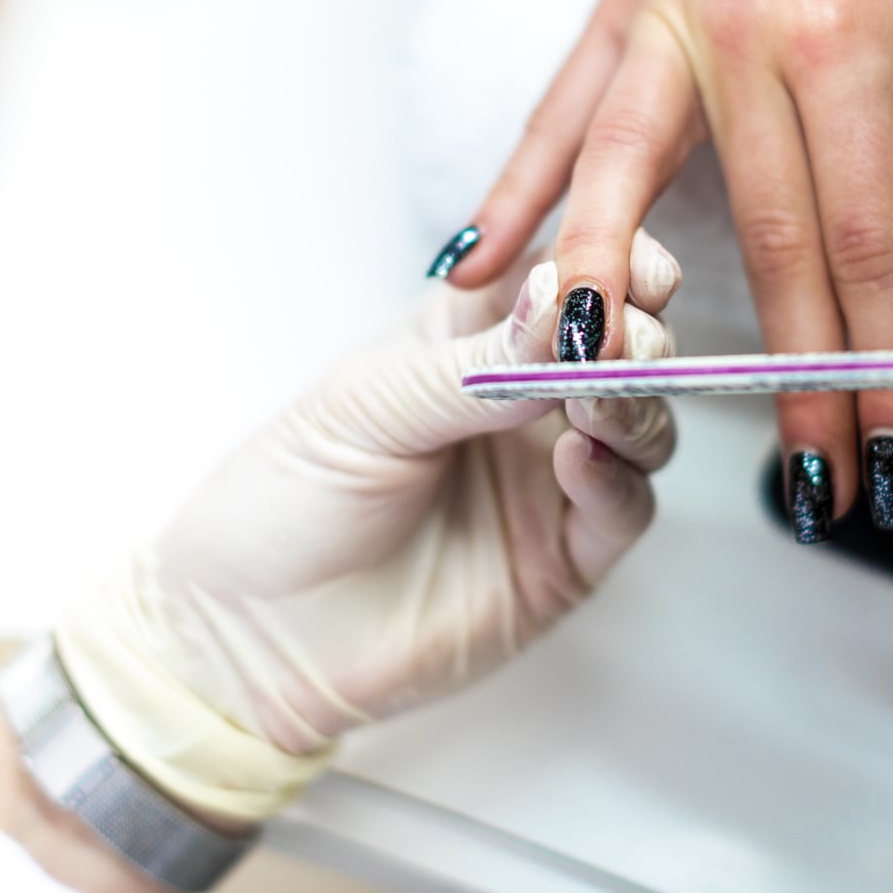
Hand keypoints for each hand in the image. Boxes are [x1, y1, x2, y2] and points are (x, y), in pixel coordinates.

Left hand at [52, 234, 680, 824]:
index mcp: (473, 337)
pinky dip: (616, 480)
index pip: (567, 275)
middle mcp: (526, 401)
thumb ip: (472, 363)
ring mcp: (550, 477)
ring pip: (642, 421)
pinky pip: (624, 509)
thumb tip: (563, 303)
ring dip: (634, 400)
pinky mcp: (566, 558)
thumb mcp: (365, 407)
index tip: (612, 267)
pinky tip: (578, 461)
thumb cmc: (286, 499)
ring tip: (594, 398)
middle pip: (627, 342)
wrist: (250, 633)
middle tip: (611, 335)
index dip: (605, 259)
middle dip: (633, 329)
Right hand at [442, 0, 892, 535]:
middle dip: (792, 377)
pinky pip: (558, 118)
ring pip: (629, 195)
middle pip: (765, 245)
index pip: (867, 236)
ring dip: (623, 315)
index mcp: (841, 29)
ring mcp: (663, 24)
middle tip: (814, 483)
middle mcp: (734, 35)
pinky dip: (518, 196)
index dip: (885, 356)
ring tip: (605, 406)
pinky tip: (479, 267)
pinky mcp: (622, 12)